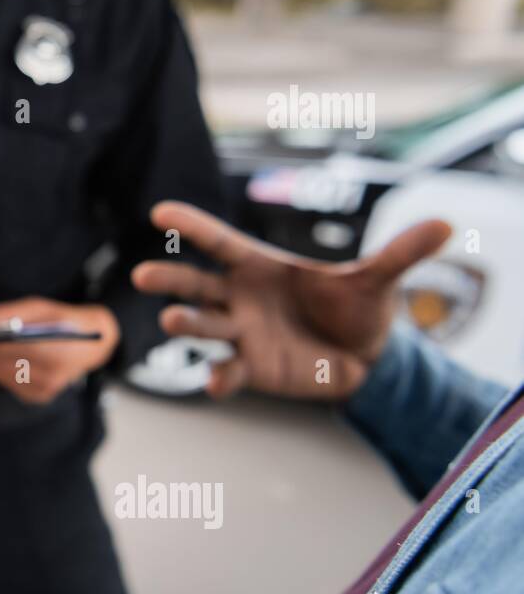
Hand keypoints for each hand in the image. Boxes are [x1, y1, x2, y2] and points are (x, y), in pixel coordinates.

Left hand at [0, 297, 119, 404]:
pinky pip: (7, 382)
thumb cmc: (64, 320)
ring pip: (1, 375)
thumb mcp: (41, 308)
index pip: (14, 347)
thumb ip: (8, 313)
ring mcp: (46, 390)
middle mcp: (53, 376)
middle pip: (3, 364)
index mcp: (59, 351)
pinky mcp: (39, 397)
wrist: (93, 344)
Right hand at [131, 201, 451, 400]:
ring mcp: (241, 333)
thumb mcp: (379, 280)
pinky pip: (228, 372)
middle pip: (196, 283)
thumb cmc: (358, 308)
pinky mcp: (250, 368)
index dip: (192, 226)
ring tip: (170, 320)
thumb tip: (449, 225)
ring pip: (202, 325)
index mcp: (261, 266)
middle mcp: (241, 297)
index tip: (159, 211)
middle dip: (169, 279)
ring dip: (185, 322)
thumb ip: (402, 254)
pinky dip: (219, 378)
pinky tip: (215, 382)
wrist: (365, 359)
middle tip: (143, 274)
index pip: (220, 242)